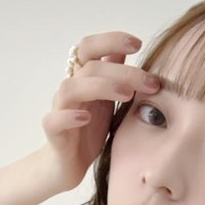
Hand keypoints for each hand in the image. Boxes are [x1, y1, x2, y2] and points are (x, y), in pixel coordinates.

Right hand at [39, 32, 160, 191]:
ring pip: (71, 88)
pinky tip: (86, 119)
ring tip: (126, 95)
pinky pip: (54, 120)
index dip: (111, 40)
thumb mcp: (110, 98)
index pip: (90, 47)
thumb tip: (132, 48)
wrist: (69, 164)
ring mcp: (60, 108)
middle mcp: (71, 88)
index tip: (138, 44)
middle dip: (124, 71)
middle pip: (90, 67)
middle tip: (151, 83)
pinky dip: (69, 117)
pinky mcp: (54, 132)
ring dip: (100, 87)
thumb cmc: (91, 129)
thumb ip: (118, 74)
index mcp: (85, 77)